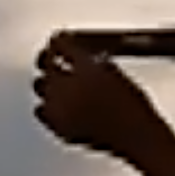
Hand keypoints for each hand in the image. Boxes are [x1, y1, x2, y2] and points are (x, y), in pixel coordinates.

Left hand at [32, 34, 173, 162]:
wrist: (135, 136)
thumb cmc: (133, 108)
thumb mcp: (116, 74)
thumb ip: (95, 64)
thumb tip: (85, 60)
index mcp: (83, 66)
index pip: (61, 45)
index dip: (59, 40)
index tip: (58, 39)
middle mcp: (66, 85)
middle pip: (45, 64)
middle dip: (47, 59)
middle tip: (52, 58)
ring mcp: (59, 107)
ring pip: (39, 86)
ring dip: (45, 81)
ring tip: (54, 82)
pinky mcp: (57, 126)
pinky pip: (41, 111)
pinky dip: (45, 105)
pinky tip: (52, 105)